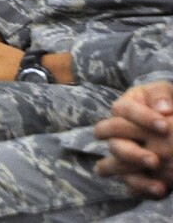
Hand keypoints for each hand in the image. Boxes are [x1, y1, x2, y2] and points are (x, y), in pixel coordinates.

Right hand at [97, 82, 172, 197]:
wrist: (168, 124)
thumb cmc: (164, 103)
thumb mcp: (163, 92)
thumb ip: (160, 95)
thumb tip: (163, 108)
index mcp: (122, 110)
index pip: (123, 112)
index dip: (142, 119)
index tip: (165, 126)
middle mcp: (117, 133)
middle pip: (113, 143)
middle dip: (132, 153)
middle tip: (155, 159)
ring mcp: (123, 154)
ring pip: (114, 166)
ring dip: (133, 171)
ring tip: (156, 173)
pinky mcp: (133, 173)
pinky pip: (131, 185)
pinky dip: (143, 188)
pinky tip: (161, 189)